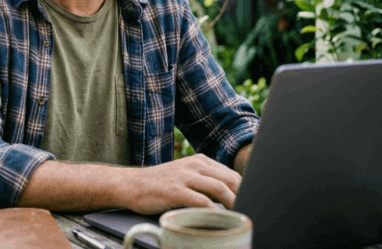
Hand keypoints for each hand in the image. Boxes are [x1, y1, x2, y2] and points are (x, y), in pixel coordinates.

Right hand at [121, 154, 241, 214]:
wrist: (130, 184)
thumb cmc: (159, 185)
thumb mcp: (184, 176)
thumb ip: (205, 182)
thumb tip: (231, 198)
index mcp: (199, 161)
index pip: (232, 175)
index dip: (245, 190)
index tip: (252, 204)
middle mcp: (194, 165)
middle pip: (230, 180)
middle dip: (243, 197)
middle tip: (250, 212)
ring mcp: (184, 177)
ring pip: (220, 188)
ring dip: (234, 205)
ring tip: (240, 217)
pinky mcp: (175, 190)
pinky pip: (202, 201)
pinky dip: (215, 212)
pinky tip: (220, 221)